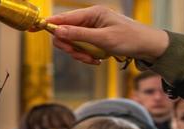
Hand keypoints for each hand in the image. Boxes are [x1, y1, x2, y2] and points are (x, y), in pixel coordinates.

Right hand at [44, 7, 169, 64]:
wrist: (148, 46)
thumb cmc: (130, 39)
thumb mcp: (103, 39)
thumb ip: (79, 35)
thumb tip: (57, 31)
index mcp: (92, 13)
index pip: (65, 18)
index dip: (50, 24)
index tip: (35, 29)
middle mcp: (91, 19)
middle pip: (67, 33)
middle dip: (71, 47)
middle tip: (81, 56)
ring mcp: (93, 30)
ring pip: (74, 43)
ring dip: (81, 55)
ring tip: (94, 60)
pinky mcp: (96, 39)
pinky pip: (83, 49)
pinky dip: (87, 57)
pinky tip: (98, 61)